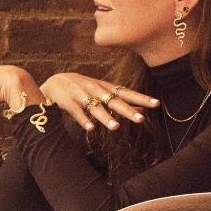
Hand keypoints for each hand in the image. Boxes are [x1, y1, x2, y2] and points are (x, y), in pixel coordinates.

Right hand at [40, 72, 157, 130]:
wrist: (54, 82)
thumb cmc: (82, 89)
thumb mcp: (102, 92)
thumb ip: (120, 100)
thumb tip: (142, 109)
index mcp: (105, 87)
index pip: (126, 93)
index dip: (141, 98)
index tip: (156, 104)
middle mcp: (95, 89)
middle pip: (113, 101)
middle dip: (127, 110)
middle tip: (140, 119)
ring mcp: (81, 95)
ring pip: (95, 107)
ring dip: (105, 117)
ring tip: (116, 127)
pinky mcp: (68, 102)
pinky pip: (76, 112)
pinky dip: (83, 119)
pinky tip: (90, 128)